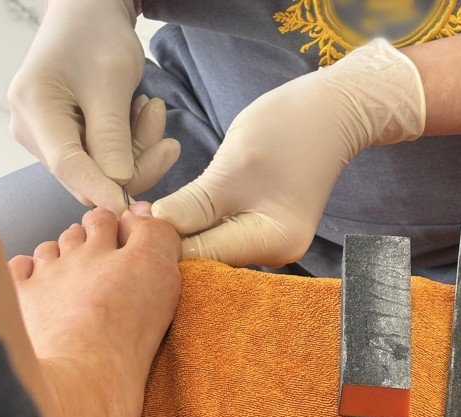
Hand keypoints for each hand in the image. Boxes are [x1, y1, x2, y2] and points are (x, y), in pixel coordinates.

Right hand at [8, 0, 179, 213]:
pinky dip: (130, 145)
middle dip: (132, 163)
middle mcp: (32, 129)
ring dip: (137, 150)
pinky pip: (104, 161)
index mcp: (34, 107)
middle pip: (86, 176)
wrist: (90, 13)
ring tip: (153, 109)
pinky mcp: (66, 141)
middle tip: (163, 129)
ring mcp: (47, 138)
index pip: (69, 166)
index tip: (131, 208)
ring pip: (101, 171)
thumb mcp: (112, 80)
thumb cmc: (96, 34)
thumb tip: (118, 185)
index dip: (102, 189)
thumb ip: (113, 136)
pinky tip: (142, 114)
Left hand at [151, 39, 425, 267]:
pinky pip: (219, 237)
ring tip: (147, 213)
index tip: (128, 223)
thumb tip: (149, 227)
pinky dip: (196, 225)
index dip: (161, 243)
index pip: (202, 256)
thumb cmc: (290, 130)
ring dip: (180, 232)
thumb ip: (193, 203)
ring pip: (210, 249)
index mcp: (271, 243)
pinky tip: (175, 212)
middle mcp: (273, 256)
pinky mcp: (260, 233)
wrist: (332, 113)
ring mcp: (268, 246)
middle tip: (131, 218)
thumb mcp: (233, 164)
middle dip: (169, 241)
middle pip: (206, 260)